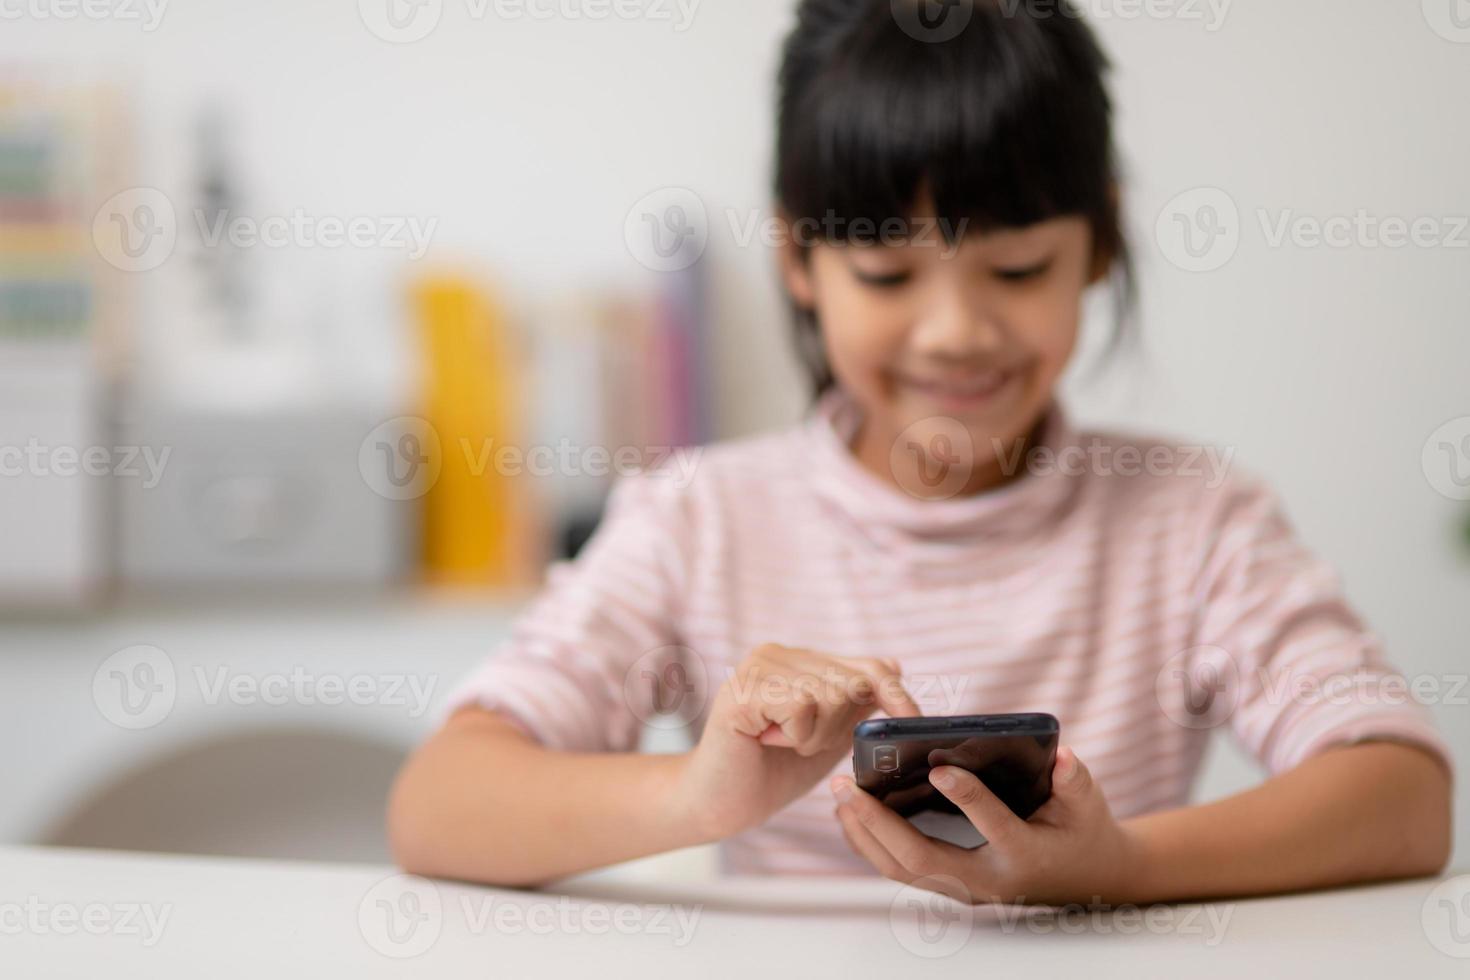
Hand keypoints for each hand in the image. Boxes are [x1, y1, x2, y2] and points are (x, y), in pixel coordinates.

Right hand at [675, 644, 919, 840]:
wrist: (720, 802)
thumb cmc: (773, 771)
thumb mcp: (827, 735)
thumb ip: (855, 704)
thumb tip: (894, 664)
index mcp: (799, 660)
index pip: (867, 665)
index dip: (895, 693)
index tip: (912, 720)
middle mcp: (777, 653)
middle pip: (854, 684)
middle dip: (840, 728)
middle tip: (801, 742)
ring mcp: (758, 667)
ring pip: (832, 696)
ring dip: (816, 736)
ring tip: (782, 742)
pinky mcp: (743, 690)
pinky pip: (802, 706)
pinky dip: (796, 735)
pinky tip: (767, 740)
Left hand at [830, 747, 1140, 906]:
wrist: (1085, 879)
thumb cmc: (1082, 832)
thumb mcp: (1088, 804)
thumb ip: (1074, 779)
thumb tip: (1060, 755)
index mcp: (1025, 854)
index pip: (994, 826)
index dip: (967, 798)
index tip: (938, 768)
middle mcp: (988, 880)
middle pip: (922, 858)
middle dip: (879, 822)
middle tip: (846, 786)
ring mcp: (965, 889)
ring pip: (903, 870)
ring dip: (865, 834)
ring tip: (839, 796)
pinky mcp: (950, 886)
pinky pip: (901, 871)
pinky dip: (871, 845)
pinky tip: (851, 815)